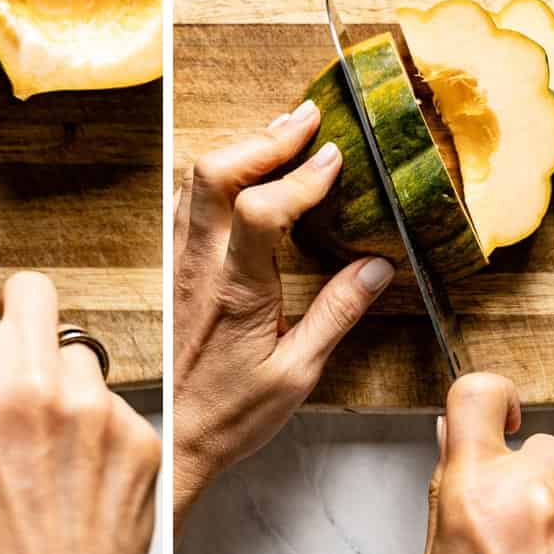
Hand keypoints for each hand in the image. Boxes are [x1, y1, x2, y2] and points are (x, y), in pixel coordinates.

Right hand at [0, 245, 158, 553]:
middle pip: (31, 286)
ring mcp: (88, 402)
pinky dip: (98, 426)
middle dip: (19, 314)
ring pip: (78, 346)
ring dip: (64, 377)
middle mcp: (28, 379)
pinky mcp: (135, 429)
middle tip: (16, 355)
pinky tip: (81, 470)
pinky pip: (113, 398)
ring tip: (50, 440)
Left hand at [174, 102, 393, 524]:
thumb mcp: (297, 376)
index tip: (335, 158)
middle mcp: (202, 263)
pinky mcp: (176, 263)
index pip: (263, 210)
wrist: (175, 435)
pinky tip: (244, 167)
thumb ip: (336, 315)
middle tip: (308, 118)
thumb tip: (378, 267)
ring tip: (284, 130)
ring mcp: (183, 259)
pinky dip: (220, 171)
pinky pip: (189, 198)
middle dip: (267, 138)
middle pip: (217, 174)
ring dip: (242, 147)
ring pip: (197, 179)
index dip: (300, 177)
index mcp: (237, 290)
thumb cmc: (232, 413)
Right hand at [425, 374, 553, 553]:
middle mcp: (528, 490)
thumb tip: (453, 435)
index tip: (503, 409)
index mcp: (473, 486)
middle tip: (519, 531)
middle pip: (543, 449)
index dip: (494, 393)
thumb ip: (453, 485)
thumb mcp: (443, 547)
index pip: (477, 393)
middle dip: (535, 480)